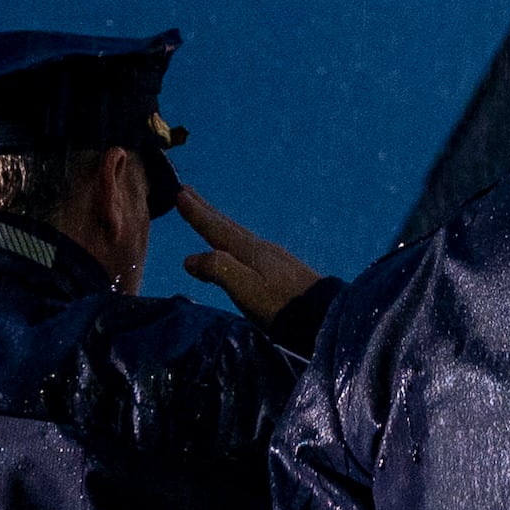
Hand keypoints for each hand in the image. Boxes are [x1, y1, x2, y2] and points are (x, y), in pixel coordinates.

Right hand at [176, 183, 326, 325]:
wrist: (330, 318)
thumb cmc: (284, 307)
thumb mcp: (246, 290)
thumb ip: (219, 270)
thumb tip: (190, 259)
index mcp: (251, 251)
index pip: (217, 229)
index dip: (197, 214)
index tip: (179, 193)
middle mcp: (262, 249)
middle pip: (228, 226)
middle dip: (206, 210)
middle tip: (187, 191)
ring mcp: (275, 259)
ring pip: (239, 235)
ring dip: (220, 223)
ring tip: (208, 216)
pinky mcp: (284, 272)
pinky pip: (249, 247)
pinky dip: (234, 240)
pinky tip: (238, 250)